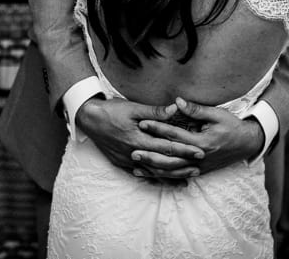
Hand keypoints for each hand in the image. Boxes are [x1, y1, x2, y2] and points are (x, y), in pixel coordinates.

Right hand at [76, 97, 203, 180]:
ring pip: (153, 172)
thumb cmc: (111, 110)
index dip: (184, 150)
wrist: (88, 118)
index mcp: (138, 139)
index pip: (166, 147)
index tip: (199, 151)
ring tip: (187, 178)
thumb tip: (174, 109)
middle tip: (199, 167)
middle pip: (162, 163)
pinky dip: (154, 179)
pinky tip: (164, 182)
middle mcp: (133, 153)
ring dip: (171, 176)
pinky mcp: (121, 163)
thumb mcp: (132, 107)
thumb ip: (154, 112)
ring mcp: (127, 160)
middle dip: (182, 166)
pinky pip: (141, 175)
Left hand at [138, 97, 263, 176]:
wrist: (248, 143)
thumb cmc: (232, 126)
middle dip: (150, 154)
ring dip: (153, 169)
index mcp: (201, 142)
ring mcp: (199, 167)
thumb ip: (196, 110)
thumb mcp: (216, 114)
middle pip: (170, 157)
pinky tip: (151, 175)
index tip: (142, 123)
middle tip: (132, 150)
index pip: (174, 135)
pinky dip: (164, 177)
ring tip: (135, 166)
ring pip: (172, 171)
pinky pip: (178, 176)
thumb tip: (178, 101)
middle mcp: (198, 158)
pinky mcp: (199, 172)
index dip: (158, 128)